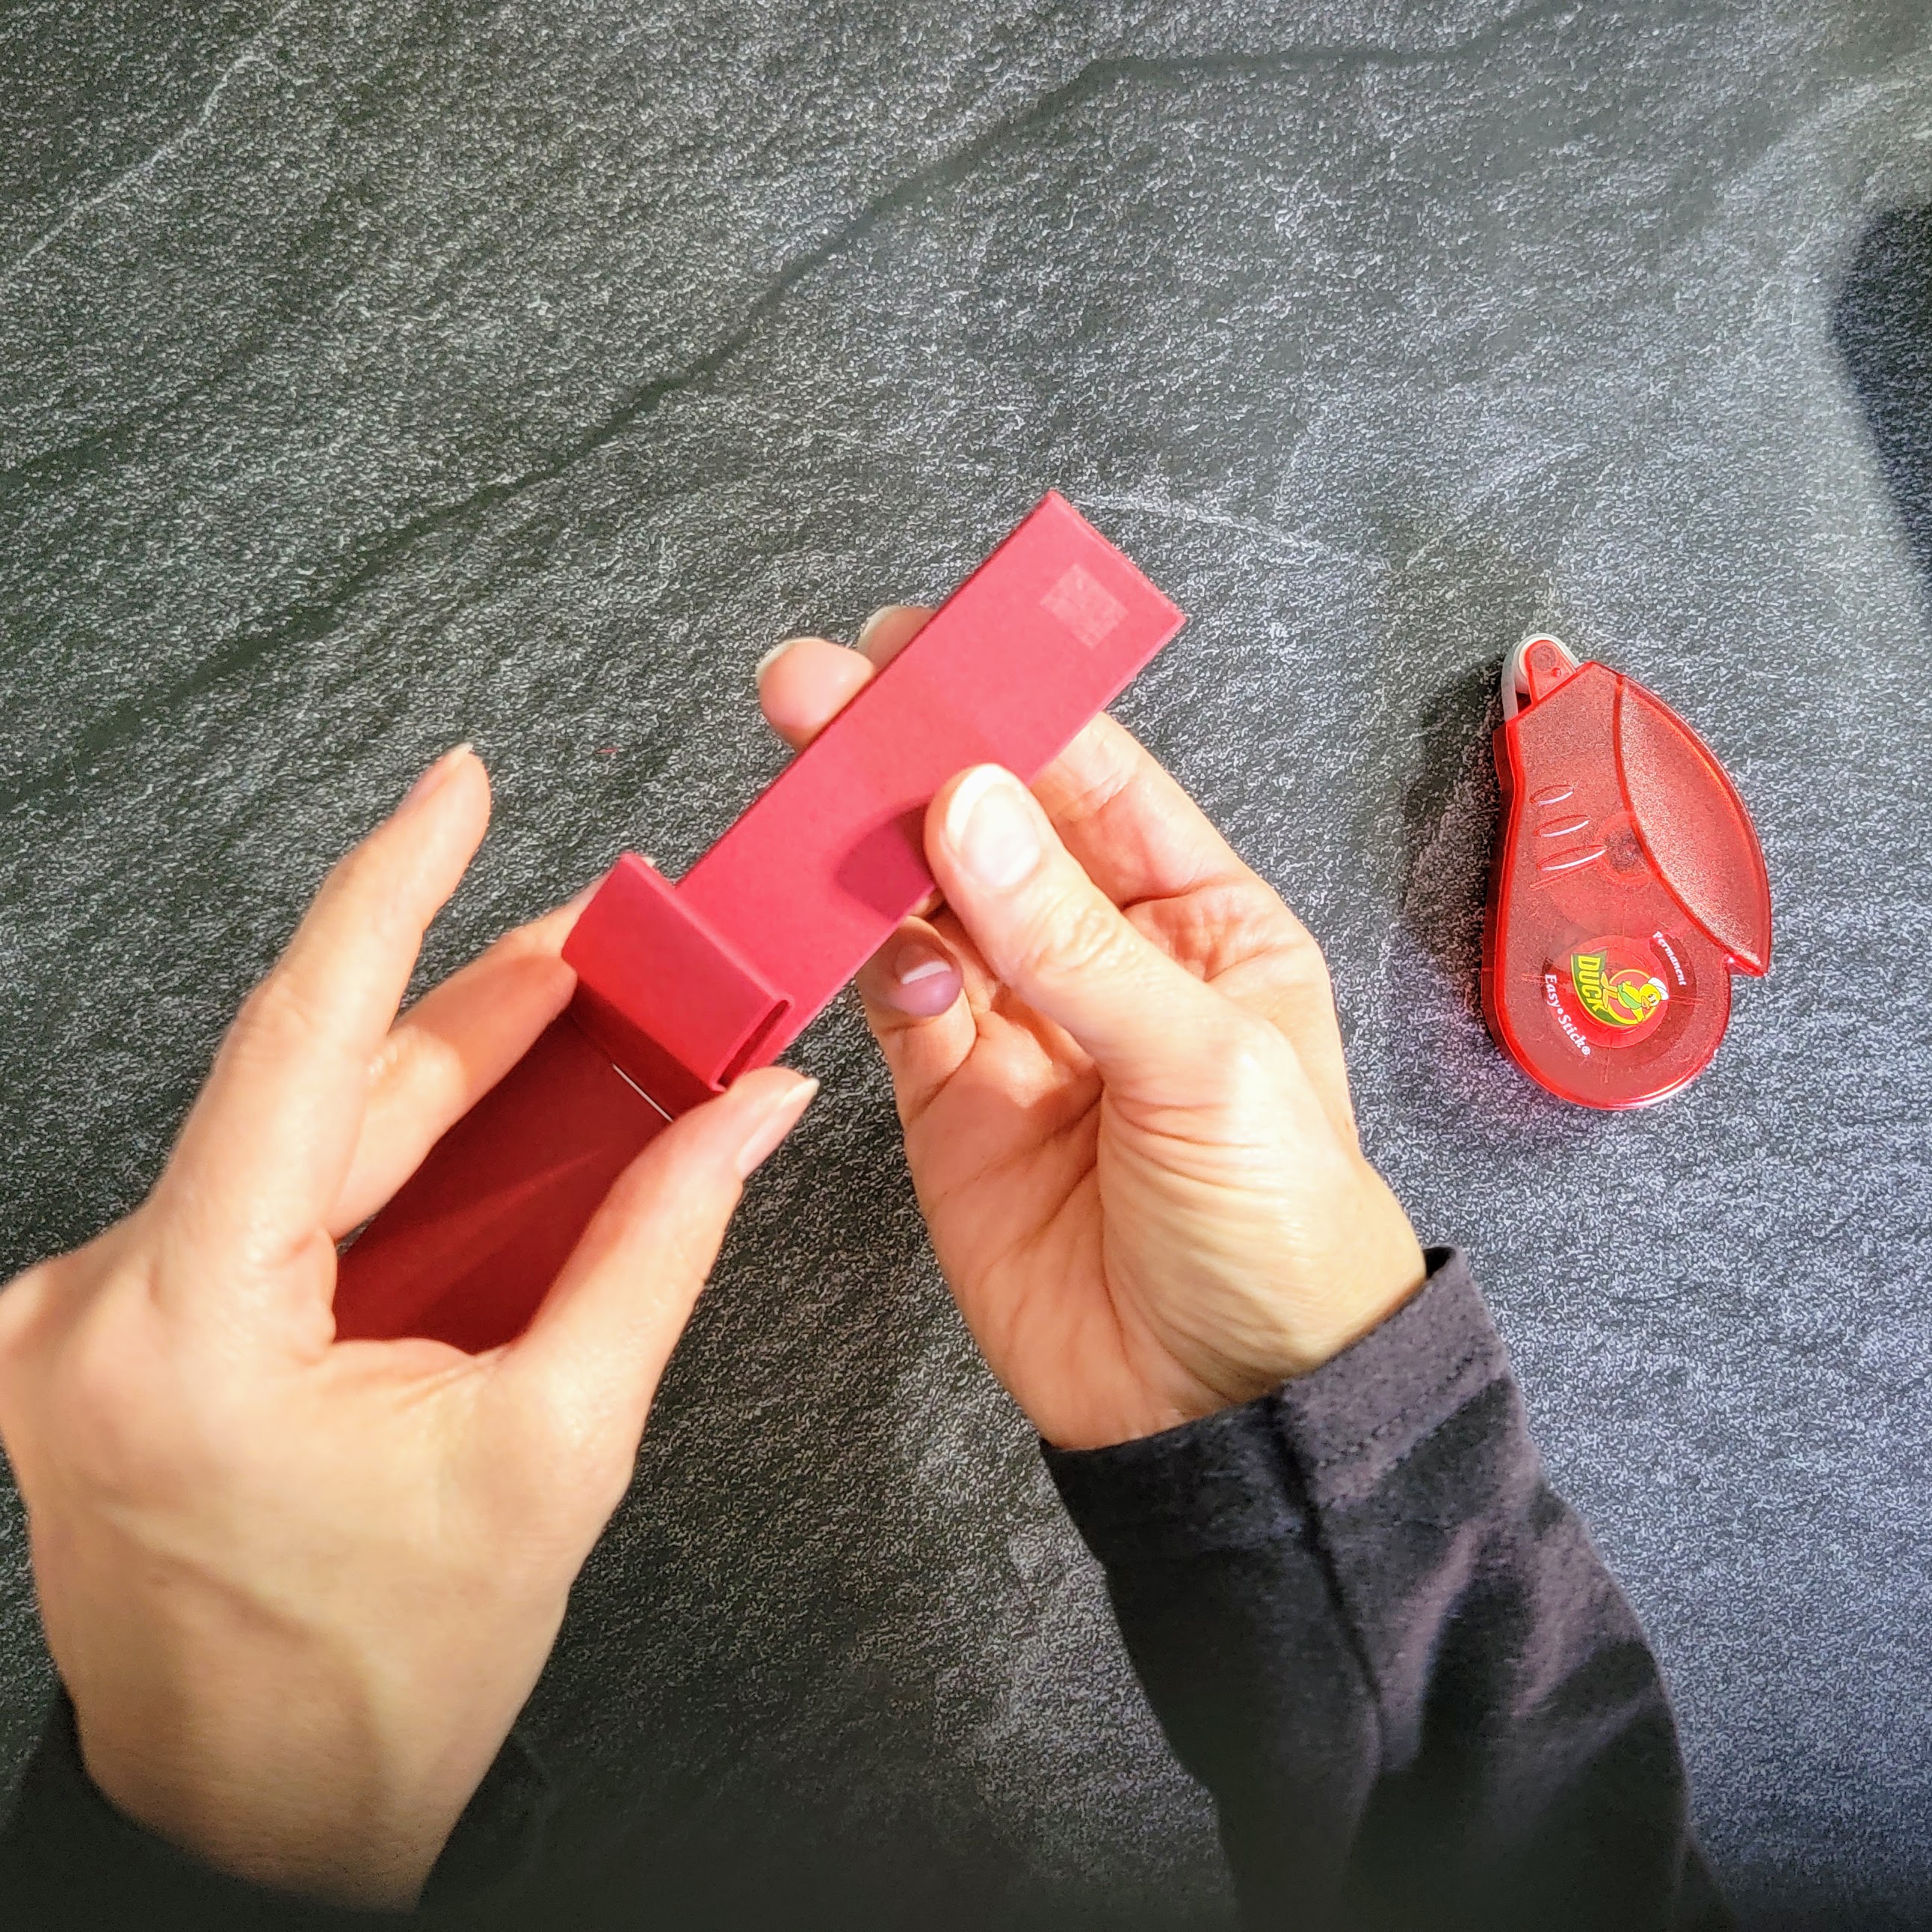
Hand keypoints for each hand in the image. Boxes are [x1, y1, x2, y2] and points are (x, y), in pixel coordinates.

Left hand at [0, 747, 814, 1907]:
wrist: (264, 1819)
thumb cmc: (389, 1674)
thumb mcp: (556, 1444)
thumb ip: (657, 1245)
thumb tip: (749, 1114)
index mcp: (185, 1333)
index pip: (299, 1048)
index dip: (391, 893)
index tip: (454, 788)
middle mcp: (91, 1308)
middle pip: (320, 1100)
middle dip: (480, 1015)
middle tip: (615, 944)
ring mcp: (78, 1323)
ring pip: (292, 1147)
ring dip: (436, 1085)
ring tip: (573, 1017)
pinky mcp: (104, 1337)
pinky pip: (262, 1204)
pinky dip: (378, 1166)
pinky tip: (477, 1128)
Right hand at [760, 609, 1425, 1450]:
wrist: (1226, 1414)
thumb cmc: (1279, 1231)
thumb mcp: (1203, 1065)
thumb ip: (1077, 942)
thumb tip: (971, 808)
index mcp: (1202, 921)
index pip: (1096, 781)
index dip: (1010, 709)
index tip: (924, 649)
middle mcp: (1106, 959)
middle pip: (991, 829)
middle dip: (907, 758)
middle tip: (815, 693)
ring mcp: (1021, 1028)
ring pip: (924, 906)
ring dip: (866, 853)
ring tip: (805, 801)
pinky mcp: (951, 1101)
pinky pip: (890, 1001)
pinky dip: (859, 960)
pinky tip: (847, 936)